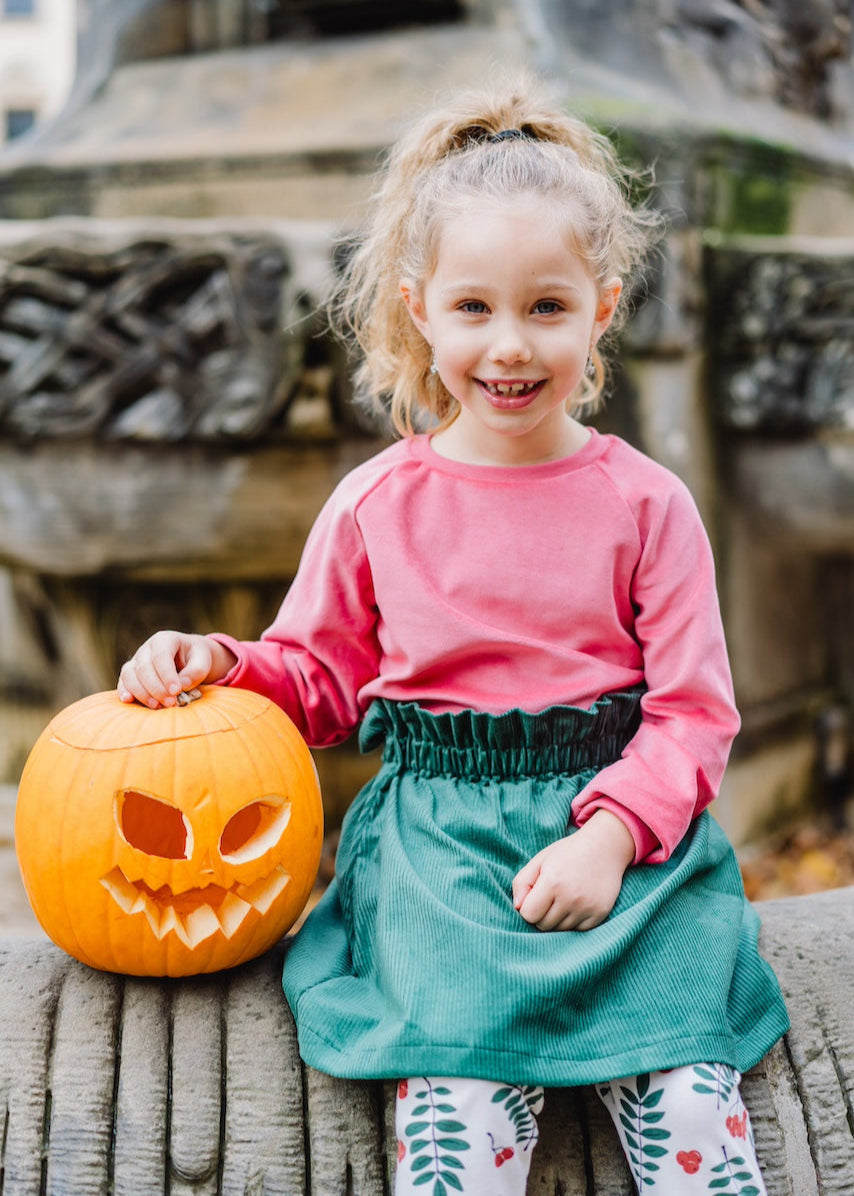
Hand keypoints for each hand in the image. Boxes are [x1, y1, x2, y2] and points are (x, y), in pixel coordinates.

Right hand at [117, 630, 235, 708]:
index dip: (167, 675)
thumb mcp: (203, 661)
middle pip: (144, 667)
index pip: (161, 656)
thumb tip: (182, 684)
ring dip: (141, 692)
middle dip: (156, 688)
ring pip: (130, 674)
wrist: (189, 658)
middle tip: (171, 702)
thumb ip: (196, 671)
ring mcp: (137, 660)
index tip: (176, 691)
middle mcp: (147, 648)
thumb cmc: (196, 658)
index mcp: (165, 640)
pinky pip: (123, 681)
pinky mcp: (131, 673)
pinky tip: (128, 700)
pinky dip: (124, 691)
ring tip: (157, 706)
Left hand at [512, 809, 634, 931]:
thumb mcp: (540, 860)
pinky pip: (578, 930)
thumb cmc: (567, 853)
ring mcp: (587, 907)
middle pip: (543, 925)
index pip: (528, 915)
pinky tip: (578, 903)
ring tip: (564, 897)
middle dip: (542, 914)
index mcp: (552, 882)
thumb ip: (521, 883)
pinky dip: (574, 921)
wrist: (605, 847)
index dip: (528, 906)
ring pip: (560, 930)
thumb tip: (517, 908)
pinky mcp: (600, 914)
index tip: (535, 895)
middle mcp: (570, 898)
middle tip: (550, 896)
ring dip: (558, 918)